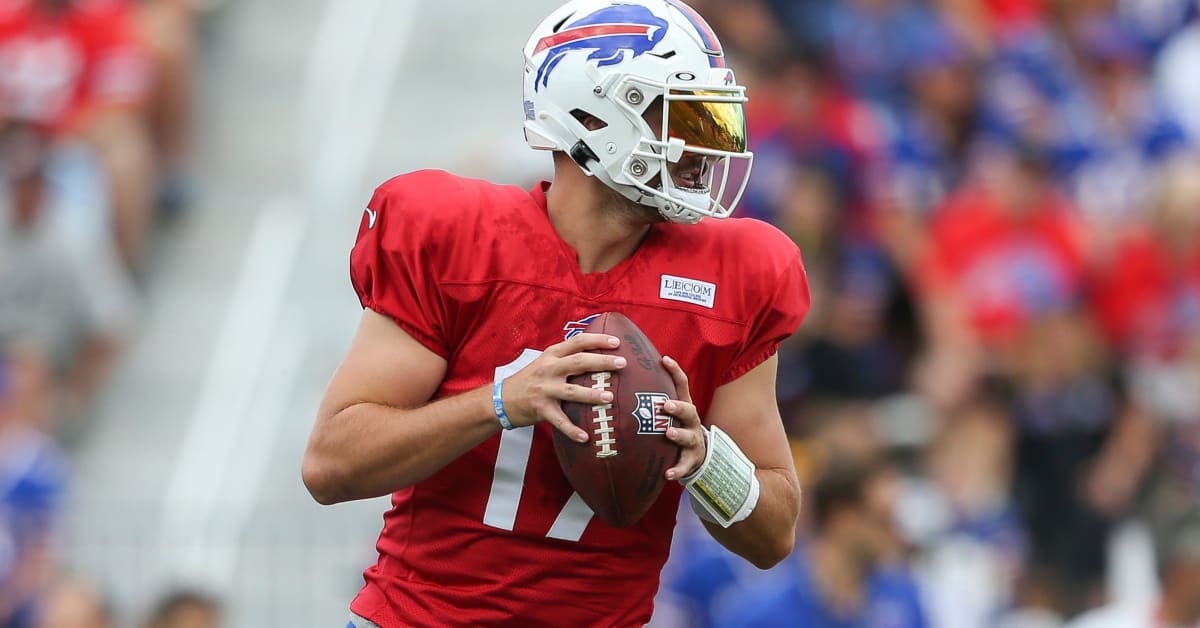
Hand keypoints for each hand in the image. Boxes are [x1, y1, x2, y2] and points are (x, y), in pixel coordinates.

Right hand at [501, 333, 625, 441]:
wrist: (501, 399)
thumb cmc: (530, 380)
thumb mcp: (545, 362)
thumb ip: (566, 359)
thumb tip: (598, 357)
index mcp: (552, 355)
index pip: (577, 342)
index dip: (597, 340)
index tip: (617, 342)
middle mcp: (549, 369)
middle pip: (579, 362)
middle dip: (602, 362)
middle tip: (622, 364)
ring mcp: (544, 389)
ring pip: (571, 391)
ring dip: (591, 394)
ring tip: (609, 397)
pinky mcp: (540, 409)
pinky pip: (559, 421)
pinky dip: (572, 430)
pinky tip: (585, 437)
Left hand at [660, 355, 706, 480]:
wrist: (697, 454)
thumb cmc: (675, 426)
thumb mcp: (669, 411)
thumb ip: (652, 397)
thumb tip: (624, 376)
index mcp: (684, 406)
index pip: (682, 385)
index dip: (675, 371)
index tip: (664, 359)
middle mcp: (691, 421)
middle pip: (689, 410)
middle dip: (678, 407)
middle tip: (665, 404)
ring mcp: (693, 440)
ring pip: (688, 436)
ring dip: (678, 434)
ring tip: (668, 433)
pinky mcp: (691, 459)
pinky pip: (685, 465)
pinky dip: (677, 470)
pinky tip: (668, 474)